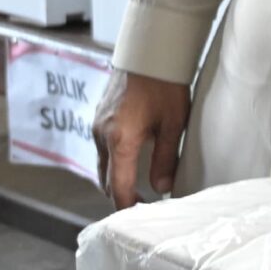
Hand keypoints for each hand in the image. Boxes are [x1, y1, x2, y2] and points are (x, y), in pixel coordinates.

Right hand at [93, 69, 191, 210]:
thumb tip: (162, 188)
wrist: (149, 48)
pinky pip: (101, 149)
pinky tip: (131, 163)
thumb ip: (165, 159)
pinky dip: (113, 162)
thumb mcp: (173, 123)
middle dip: (121, 197)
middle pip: (106, 180)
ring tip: (138, 189)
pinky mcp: (99, 116)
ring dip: (117, 179)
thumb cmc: (164, 83)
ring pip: (102, 165)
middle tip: (142, 209)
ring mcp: (97, 125)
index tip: (139, 221)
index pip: (119, 187)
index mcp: (119, 140)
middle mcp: (101, 135)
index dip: (128, 208)